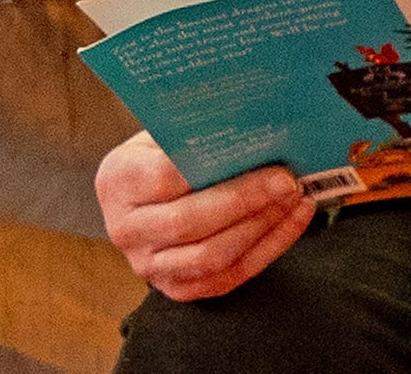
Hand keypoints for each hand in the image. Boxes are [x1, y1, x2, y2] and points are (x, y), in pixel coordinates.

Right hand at [95, 132, 315, 301]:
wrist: (142, 197)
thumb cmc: (160, 156)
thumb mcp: (165, 133)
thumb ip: (197, 130)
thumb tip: (254, 122)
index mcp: (118, 181)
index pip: (166, 178)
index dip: (215, 169)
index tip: (261, 156)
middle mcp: (125, 229)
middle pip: (190, 222)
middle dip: (246, 201)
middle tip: (287, 181)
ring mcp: (149, 265)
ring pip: (211, 256)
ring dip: (261, 227)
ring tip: (293, 199)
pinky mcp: (176, 287)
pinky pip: (228, 276)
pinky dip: (267, 249)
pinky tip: (290, 221)